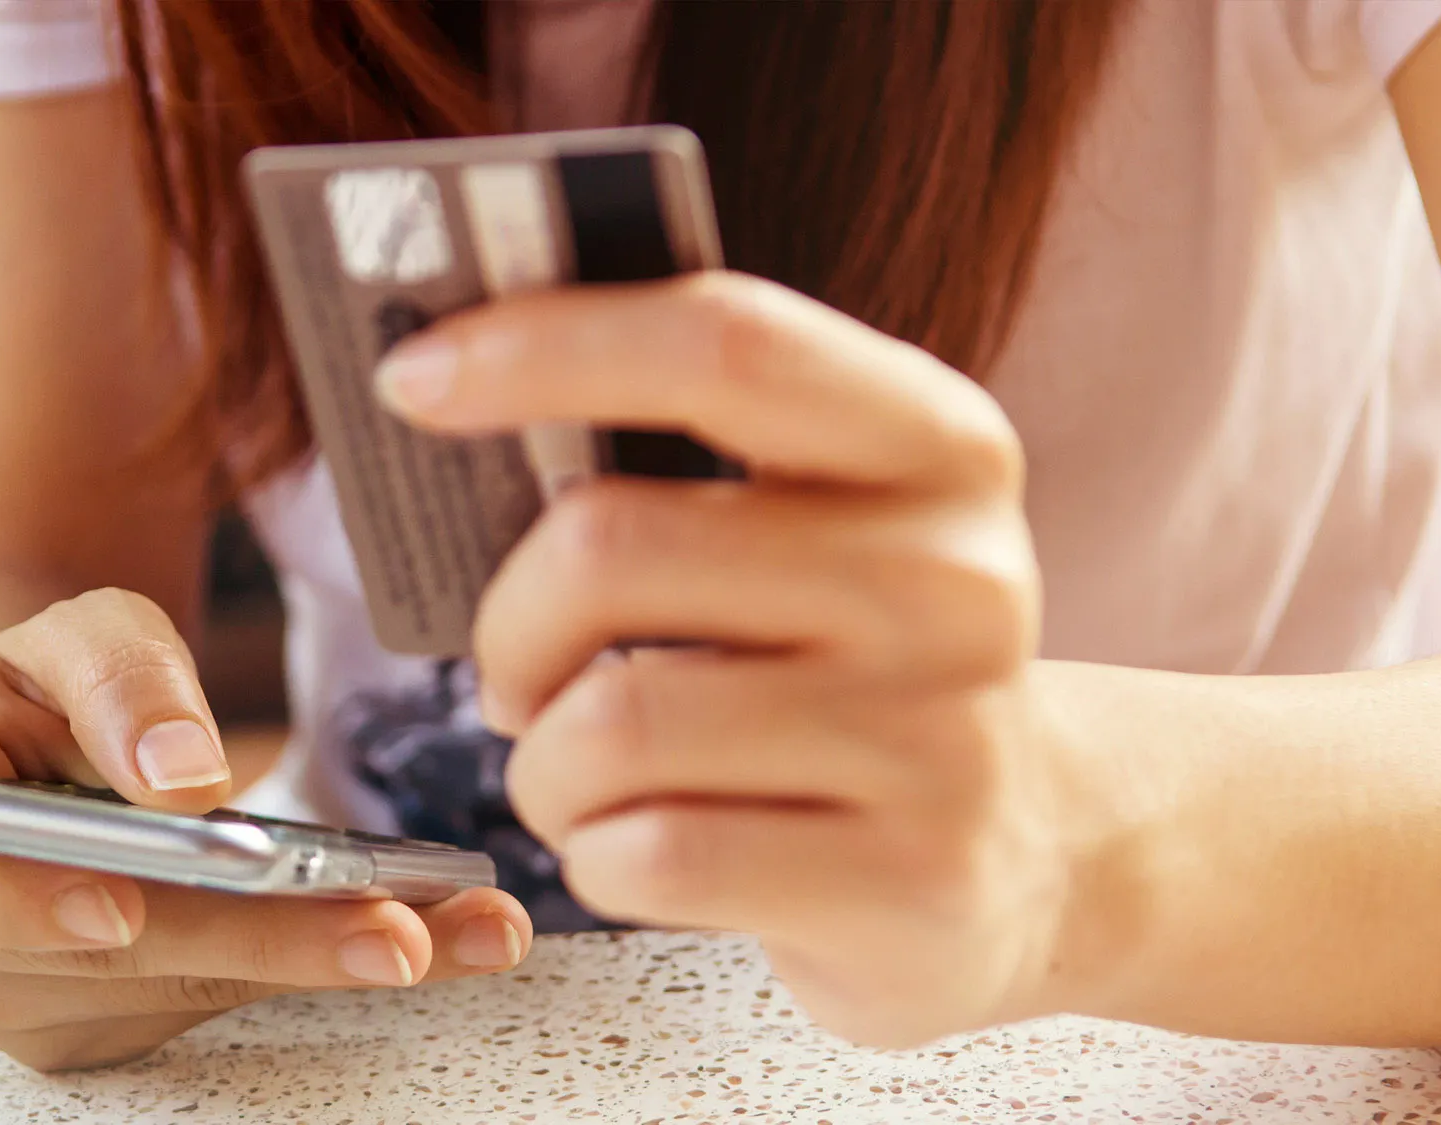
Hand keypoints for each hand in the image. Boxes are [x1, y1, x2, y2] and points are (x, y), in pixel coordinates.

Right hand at [0, 589, 534, 1069]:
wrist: (16, 757)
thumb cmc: (30, 688)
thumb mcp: (63, 636)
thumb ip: (114, 677)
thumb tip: (183, 776)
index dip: (24, 907)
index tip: (124, 910)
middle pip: (107, 961)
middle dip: (260, 944)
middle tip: (394, 931)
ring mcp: (22, 1010)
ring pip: (186, 991)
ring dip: (330, 962)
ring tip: (466, 929)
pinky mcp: (105, 1031)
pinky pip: (222, 1000)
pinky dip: (327, 964)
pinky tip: (439, 938)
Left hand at [378, 272, 1119, 1047]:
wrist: (1025, 855)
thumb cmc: (853, 666)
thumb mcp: (817, 528)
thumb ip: (680, 459)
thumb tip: (455, 385)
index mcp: (937, 445)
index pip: (724, 346)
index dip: (545, 344)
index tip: (415, 375)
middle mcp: (955, 578)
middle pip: (612, 544)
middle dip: (508, 621)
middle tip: (512, 668)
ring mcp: (940, 737)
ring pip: (607, 725)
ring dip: (543, 762)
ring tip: (580, 773)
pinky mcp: (905, 879)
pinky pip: (646, 855)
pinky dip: (592, 853)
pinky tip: (636, 845)